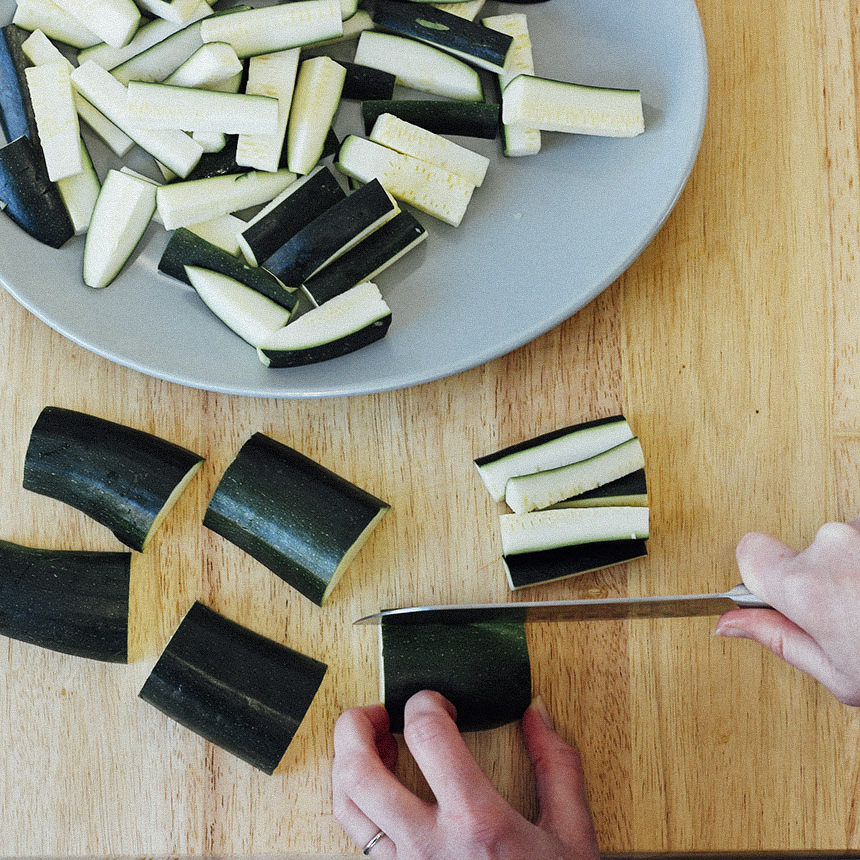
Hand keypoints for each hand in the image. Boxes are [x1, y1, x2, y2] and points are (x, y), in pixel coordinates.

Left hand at [331, 689, 598, 858]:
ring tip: (368, 745)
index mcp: (476, 821)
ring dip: (347, 764)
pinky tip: (379, 793)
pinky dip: (357, 804)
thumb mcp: (572, 835)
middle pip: (361, 771)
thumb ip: (557, 767)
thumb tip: (536, 714)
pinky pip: (358, 840)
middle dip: (356, 726)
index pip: (426, 736)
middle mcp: (429, 847)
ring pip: (346, 807)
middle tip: (376, 712)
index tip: (436, 703)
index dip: (424, 702)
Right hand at [715, 516, 859, 704]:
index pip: (749, 551)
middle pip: (802, 552)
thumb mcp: (841, 674)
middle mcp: (833, 545)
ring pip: (841, 543)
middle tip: (849, 612)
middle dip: (820, 577)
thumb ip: (779, 639)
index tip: (777, 590)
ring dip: (854, 567)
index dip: (761, 574)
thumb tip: (729, 624)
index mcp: (806, 586)